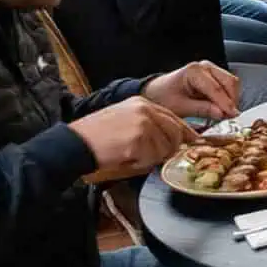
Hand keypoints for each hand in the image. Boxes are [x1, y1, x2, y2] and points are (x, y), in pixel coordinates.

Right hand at [67, 98, 196, 175]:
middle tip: (152, 156)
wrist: (74, 143)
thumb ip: (150, 125)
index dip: (185, 132)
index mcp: (142, 103)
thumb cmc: (97, 136)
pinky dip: (140, 164)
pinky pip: (151, 159)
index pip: (174, 118)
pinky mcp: (138, 140)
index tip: (192, 141)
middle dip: (169, 148)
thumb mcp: (125, 119)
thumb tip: (174, 140)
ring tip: (130, 154)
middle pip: (174, 133)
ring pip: (164, 148)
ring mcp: (143, 124)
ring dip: (150, 158)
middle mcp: (145, 110)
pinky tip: (125, 158)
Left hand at [144, 61, 240, 121]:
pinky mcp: (214, 75)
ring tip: (226, 114)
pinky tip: (222, 108)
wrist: (155, 92)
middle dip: (232, 100)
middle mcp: (205, 66)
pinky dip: (228, 97)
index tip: (233, 116)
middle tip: (231, 117)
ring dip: (232, 99)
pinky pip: (228, 85)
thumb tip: (222, 114)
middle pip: (229, 82)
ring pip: (231, 83)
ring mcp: (211, 69)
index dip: (226, 104)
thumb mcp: (180, 107)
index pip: (216, 88)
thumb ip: (202, 109)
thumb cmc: (163, 97)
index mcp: (194, 71)